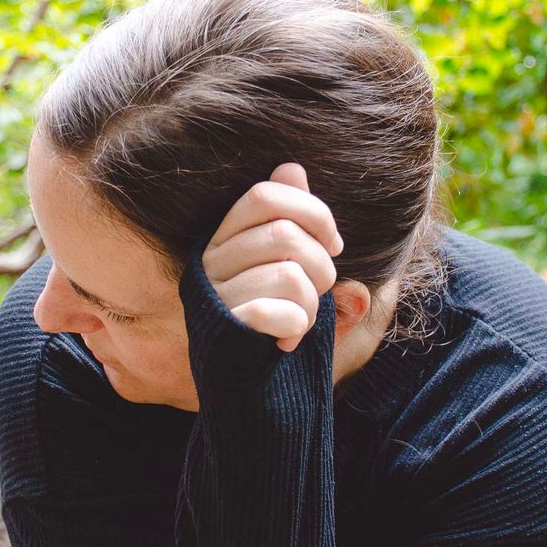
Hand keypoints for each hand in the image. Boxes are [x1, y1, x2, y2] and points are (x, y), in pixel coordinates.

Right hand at [203, 163, 342, 351]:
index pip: (265, 195)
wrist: (242, 378)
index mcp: (225, 235)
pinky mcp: (226, 328)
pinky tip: (287, 340)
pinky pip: (280, 312)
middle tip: (321, 291)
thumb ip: (290, 217)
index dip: (312, 212)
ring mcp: (216, 294)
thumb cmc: (272, 311)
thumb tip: (291, 168)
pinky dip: (298, 326)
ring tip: (301, 320)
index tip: (333, 244)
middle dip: (323, 266)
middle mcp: (212, 259)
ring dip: (313, 304)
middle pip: (285, 235)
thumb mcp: (286, 261)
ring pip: (290, 276)